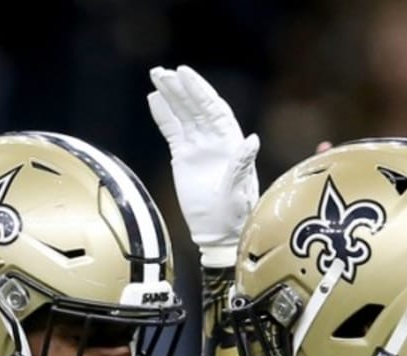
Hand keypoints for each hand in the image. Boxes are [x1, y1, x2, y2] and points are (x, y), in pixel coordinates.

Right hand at [147, 65, 259, 266]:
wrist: (218, 233)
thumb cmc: (235, 214)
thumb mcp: (239, 191)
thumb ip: (242, 164)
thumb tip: (252, 140)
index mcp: (229, 142)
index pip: (213, 108)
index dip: (199, 90)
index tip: (184, 74)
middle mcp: (214, 140)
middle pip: (196, 107)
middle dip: (181, 88)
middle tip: (164, 72)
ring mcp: (198, 147)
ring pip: (183, 115)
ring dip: (171, 96)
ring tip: (156, 76)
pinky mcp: (183, 157)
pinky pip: (172, 132)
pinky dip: (163, 116)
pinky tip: (153, 100)